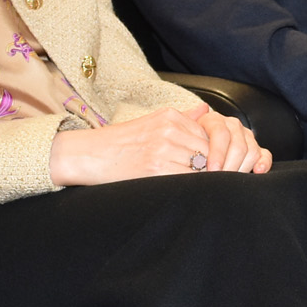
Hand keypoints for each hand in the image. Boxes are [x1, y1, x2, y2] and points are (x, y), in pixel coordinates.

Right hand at [50, 104, 266, 184]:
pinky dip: (194, 189)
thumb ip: (183, 118)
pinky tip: (190, 195)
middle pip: (209, 151)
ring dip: (207, 181)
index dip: (216, 155)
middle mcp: (170, 129)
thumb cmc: (119, 143)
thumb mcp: (151, 122)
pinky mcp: (157, 169)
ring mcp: (164, 149)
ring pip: (202, 167)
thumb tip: (207, 111)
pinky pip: (188, 180)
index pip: (209, 135)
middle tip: (218, 183)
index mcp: (170, 116)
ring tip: (204, 192)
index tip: (218, 169)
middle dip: (216, 168)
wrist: (88, 154)